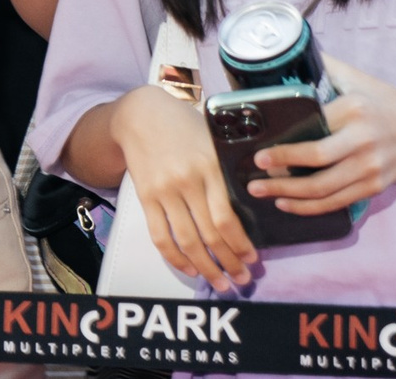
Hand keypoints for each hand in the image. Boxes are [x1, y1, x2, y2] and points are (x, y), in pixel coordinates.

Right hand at [112, 83, 255, 289]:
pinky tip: (190, 269)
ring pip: (187, 241)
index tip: (253, 258)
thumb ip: (228, 169)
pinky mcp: (145, 197)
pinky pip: (160, 236)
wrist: (140, 113)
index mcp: (209, 167)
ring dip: (207, 268)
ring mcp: (164, 191)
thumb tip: (255, 201)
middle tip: (243, 279)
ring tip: (221, 283)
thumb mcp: (213, 140)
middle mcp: (186, 182)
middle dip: (229, 263)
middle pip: (210, 235)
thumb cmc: (183, 125)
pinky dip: (175, 258)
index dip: (241, 245)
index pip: (227, 218)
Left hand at [251, 59, 395, 216]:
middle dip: (280, 171)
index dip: (284, 145)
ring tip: (261, 192)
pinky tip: (288, 204)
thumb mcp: (357, 79)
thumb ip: (324, 67)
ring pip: (324, 187)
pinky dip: (310, 207)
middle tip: (253, 176)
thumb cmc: (385, 102)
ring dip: (289, 194)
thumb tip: (288, 53)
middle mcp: (362, 139)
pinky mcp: (375, 186)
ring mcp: (370, 167)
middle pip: (315, 160)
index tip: (257, 152)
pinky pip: (337, 201)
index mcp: (353, 110)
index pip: (311, 127)